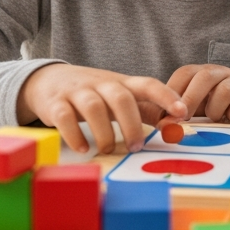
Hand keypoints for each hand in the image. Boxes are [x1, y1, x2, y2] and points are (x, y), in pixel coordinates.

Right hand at [17, 64, 187, 154]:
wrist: (48, 79)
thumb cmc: (92, 92)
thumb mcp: (120, 96)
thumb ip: (145, 110)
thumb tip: (174, 127)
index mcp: (121, 83)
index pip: (148, 84)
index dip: (166, 96)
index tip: (182, 112)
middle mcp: (101, 84)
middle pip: (121, 98)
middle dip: (131, 124)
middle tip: (136, 147)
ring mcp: (77, 92)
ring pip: (94, 107)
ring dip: (104, 132)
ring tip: (107, 150)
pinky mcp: (55, 103)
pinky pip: (65, 118)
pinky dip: (74, 135)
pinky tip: (82, 148)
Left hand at [167, 64, 229, 122]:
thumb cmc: (216, 108)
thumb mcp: (195, 108)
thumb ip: (178, 113)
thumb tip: (161, 124)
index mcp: (201, 73)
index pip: (184, 73)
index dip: (173, 92)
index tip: (167, 114)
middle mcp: (220, 73)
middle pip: (205, 76)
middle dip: (191, 99)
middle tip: (184, 119)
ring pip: (225, 89)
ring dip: (216, 109)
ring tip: (215, 119)